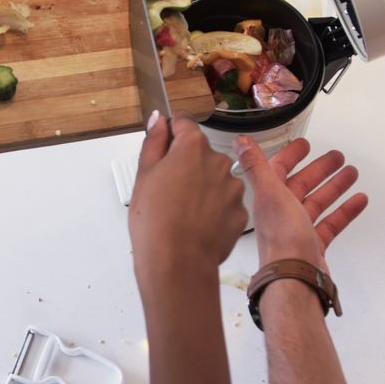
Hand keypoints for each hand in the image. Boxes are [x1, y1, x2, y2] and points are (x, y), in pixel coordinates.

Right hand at [129, 111, 247, 280]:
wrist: (177, 263)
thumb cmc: (156, 221)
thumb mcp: (144, 175)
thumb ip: (154, 142)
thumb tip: (158, 120)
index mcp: (192, 147)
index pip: (184, 123)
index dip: (171, 132)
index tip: (164, 143)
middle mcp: (218, 161)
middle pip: (201, 153)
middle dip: (186, 164)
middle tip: (167, 189)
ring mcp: (233, 188)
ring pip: (215, 178)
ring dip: (202, 187)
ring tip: (183, 211)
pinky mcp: (240, 211)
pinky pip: (225, 202)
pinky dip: (214, 209)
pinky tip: (197, 223)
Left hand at [234, 136, 367, 270]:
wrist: (296, 278)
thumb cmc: (281, 240)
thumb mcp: (270, 193)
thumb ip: (256, 166)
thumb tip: (240, 142)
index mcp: (268, 198)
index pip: (278, 169)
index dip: (291, 155)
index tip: (304, 144)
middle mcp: (281, 213)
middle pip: (302, 184)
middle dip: (319, 169)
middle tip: (336, 157)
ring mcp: (298, 229)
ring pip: (318, 202)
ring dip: (335, 186)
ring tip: (351, 173)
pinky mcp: (313, 244)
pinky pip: (331, 223)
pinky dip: (345, 210)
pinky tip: (358, 200)